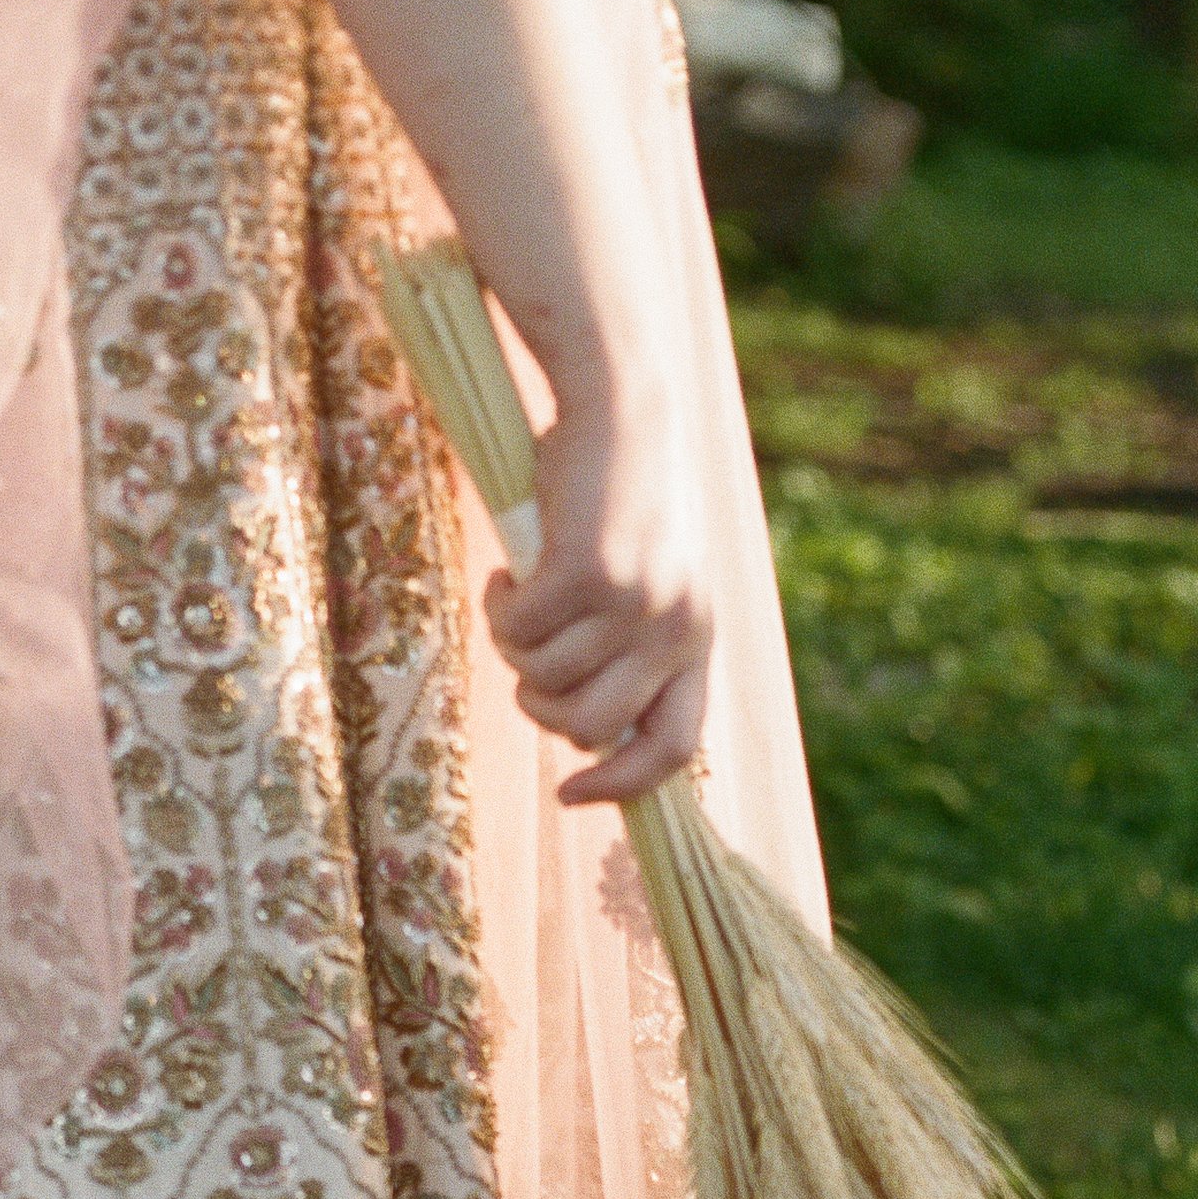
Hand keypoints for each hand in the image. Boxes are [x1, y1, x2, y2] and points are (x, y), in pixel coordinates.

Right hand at [483, 392, 712, 807]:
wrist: (620, 406)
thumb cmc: (619, 499)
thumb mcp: (644, 581)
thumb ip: (629, 652)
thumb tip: (584, 733)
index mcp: (697, 638)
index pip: (672, 749)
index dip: (618, 785)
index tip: (569, 792)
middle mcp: (676, 627)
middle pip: (590, 727)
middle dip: (541, 706)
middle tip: (525, 660)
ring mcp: (634, 602)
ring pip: (544, 680)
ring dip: (514, 649)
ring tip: (518, 598)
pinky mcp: (588, 572)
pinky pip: (518, 631)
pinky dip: (500, 605)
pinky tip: (509, 570)